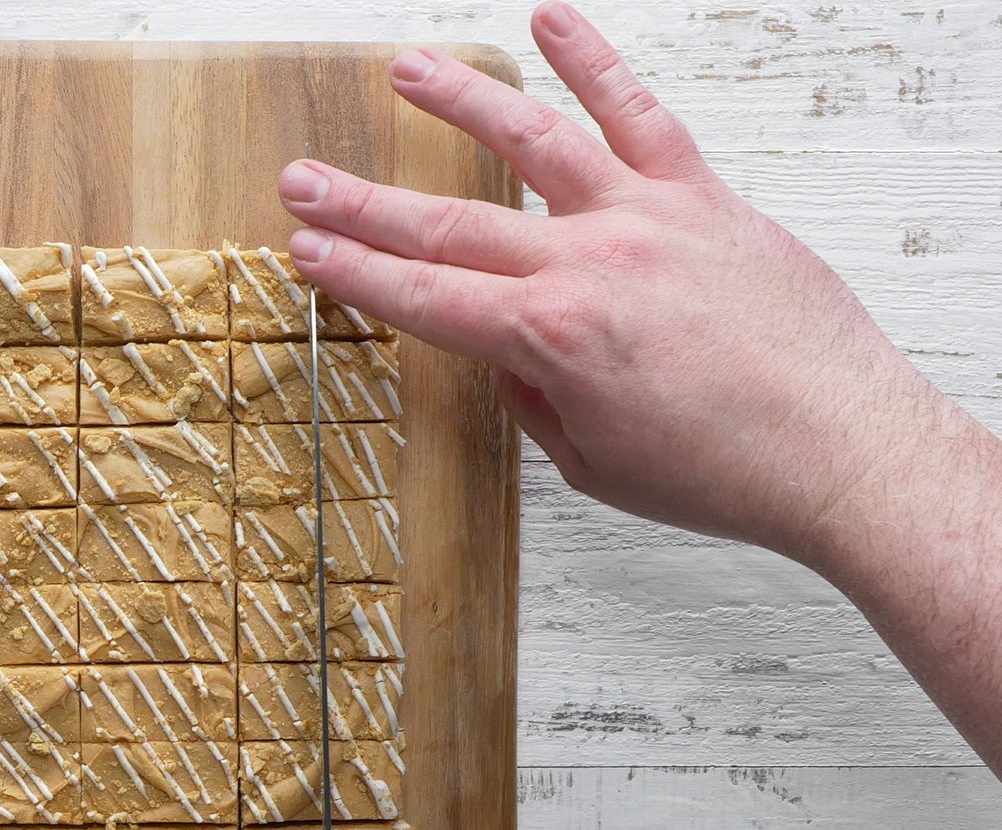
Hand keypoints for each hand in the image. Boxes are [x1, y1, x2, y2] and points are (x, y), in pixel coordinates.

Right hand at [275, 1, 956, 564]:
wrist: (839, 450)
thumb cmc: (725, 469)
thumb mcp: (593, 460)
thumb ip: (535, 394)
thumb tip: (510, 353)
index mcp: (550, 338)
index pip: (422, 297)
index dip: (354, 274)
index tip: (305, 251)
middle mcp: (590, 264)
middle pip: (449, 223)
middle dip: (363, 205)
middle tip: (304, 180)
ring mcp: (647, 219)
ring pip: (536, 141)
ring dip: (462, 104)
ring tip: (408, 71)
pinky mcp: (703, 198)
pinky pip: (641, 113)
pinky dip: (595, 62)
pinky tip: (551, 21)